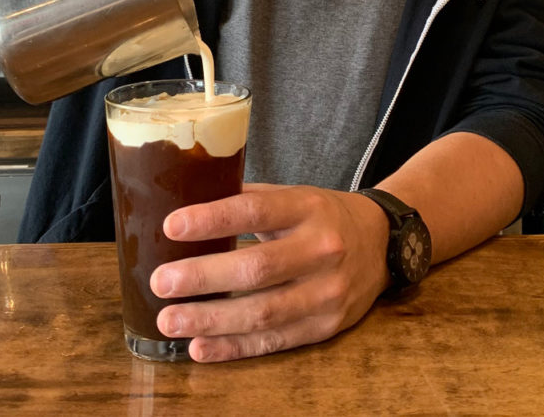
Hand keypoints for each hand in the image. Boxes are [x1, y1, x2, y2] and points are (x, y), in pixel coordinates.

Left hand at [150, 183, 390, 362]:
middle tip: (162, 281)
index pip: (256, 210)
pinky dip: (234, 348)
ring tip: (170, 321)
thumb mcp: (294, 196)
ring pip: (263, 313)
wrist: (382, 243)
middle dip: (203, 277)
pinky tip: (200, 348)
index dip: (213, 219)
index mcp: (307, 208)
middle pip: (257, 268)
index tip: (172, 226)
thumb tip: (187, 204)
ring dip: (210, 320)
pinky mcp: (326, 327)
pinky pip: (274, 342)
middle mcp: (321, 249)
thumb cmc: (322, 216)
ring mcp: (327, 292)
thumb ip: (248, 200)